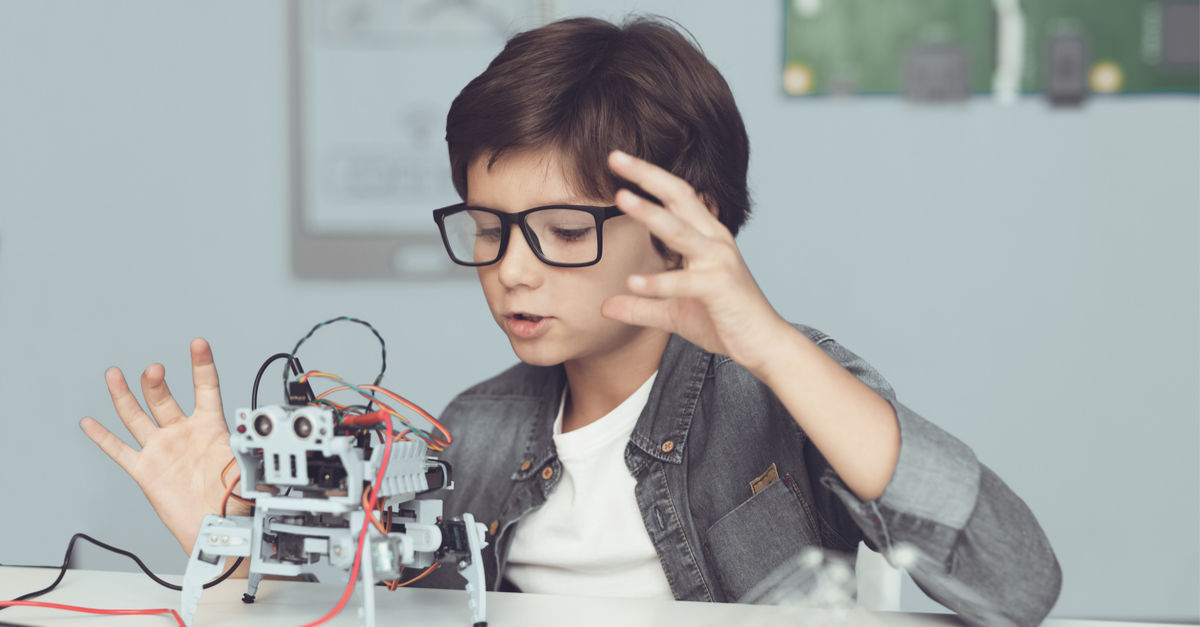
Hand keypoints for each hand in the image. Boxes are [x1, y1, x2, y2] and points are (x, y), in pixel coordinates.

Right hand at [80, 338, 245, 554]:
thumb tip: (260, 444)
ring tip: (114, 374)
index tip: (198, 344)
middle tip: (154, 369)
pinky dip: (103, 437)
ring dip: (124, 396)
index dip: (202, 366)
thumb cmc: (235, 500)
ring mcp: (162, 450)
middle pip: (165, 399)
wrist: (217, 528)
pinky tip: (90, 422)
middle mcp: (183, 434)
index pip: (206, 389)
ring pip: (137, 417)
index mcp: (211, 429)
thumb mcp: (249, 469)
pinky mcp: (145, 470)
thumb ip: (249, 453)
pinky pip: (120, 451)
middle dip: (157, 383)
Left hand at [601, 150, 793, 376]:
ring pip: (679, 230)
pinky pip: (685, 282)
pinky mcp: (720, 287)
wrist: (763, 343)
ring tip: (622, 198)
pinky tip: (632, 282)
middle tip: (616, 157)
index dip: (649, 176)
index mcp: (705, 236)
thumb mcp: (673, 312)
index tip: (618, 159)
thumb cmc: (723, 320)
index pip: (676, 196)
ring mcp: (718, 261)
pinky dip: (658, 282)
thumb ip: (640, 306)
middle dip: (647, 175)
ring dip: (650, 213)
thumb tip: (604, 307)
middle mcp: (714, 240)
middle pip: (679, 196)